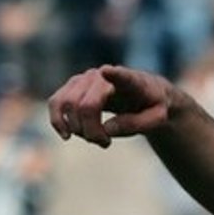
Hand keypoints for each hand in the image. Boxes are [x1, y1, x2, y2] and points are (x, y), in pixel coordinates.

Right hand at [48, 65, 173, 147]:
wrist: (144, 95)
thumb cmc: (153, 106)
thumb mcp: (158, 119)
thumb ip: (136, 124)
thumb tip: (106, 129)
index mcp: (131, 81)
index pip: (122, 77)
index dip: (114, 75)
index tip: (108, 71)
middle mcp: (103, 75)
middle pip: (86, 106)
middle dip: (91, 131)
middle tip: (106, 143)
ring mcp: (84, 78)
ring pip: (66, 104)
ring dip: (76, 129)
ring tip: (95, 139)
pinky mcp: (73, 86)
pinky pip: (55, 102)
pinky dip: (58, 122)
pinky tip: (67, 135)